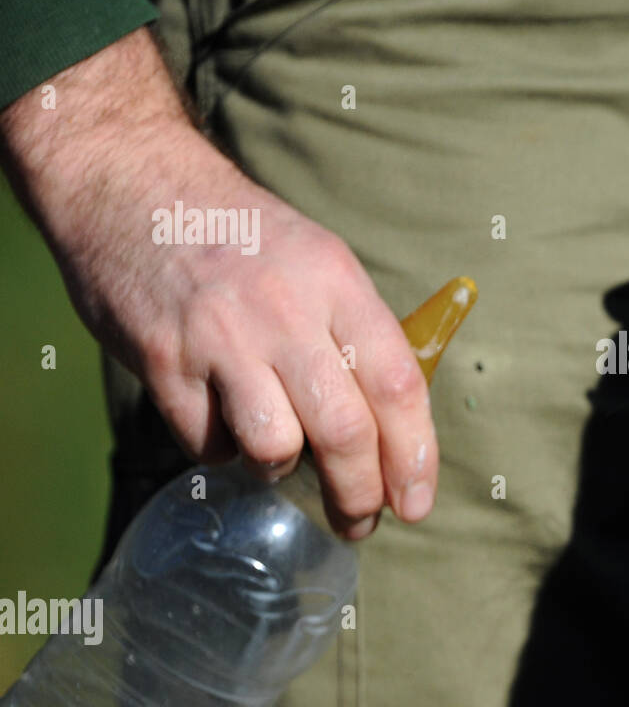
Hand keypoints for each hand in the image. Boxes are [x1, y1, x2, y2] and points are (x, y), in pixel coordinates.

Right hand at [0, 29, 436, 538]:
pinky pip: (208, 443)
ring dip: (282, 471)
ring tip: (279, 457)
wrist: (131, 184)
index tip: (418, 503)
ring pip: (276, 448)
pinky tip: (220, 420)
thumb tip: (396, 421)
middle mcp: (285, 310)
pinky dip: (222, 449)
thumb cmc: (241, 236)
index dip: (415, 454)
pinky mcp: (164, 361)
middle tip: (360, 522)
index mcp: (337, 282)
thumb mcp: (318, 260)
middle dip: (360, 494)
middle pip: (344, 431)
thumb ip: (357, 332)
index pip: (398, 383)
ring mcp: (221, 337)